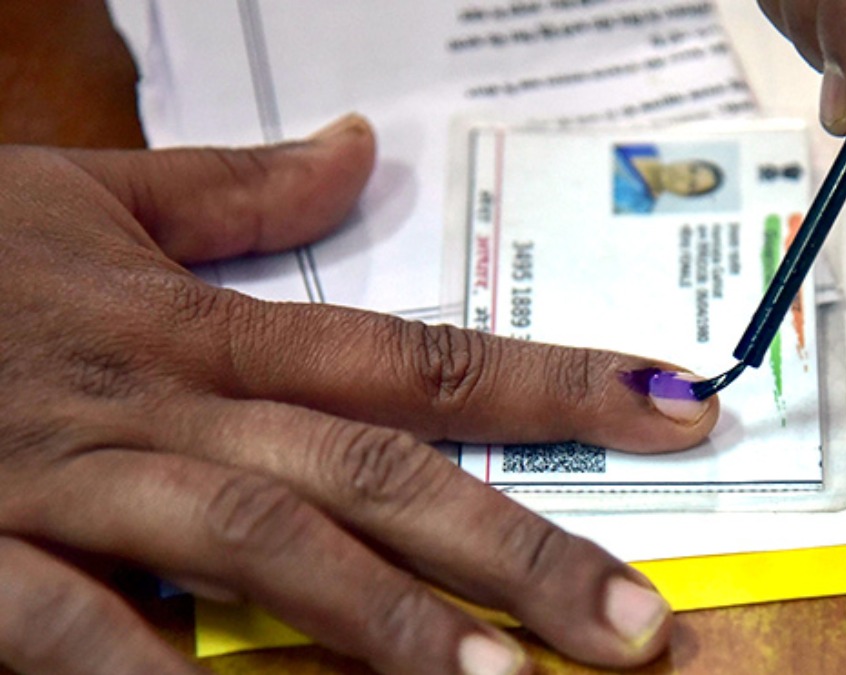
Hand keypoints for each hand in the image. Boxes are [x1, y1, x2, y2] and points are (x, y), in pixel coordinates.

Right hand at [0, 114, 717, 674]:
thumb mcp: (95, 199)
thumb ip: (240, 190)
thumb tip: (360, 151)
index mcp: (216, 328)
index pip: (430, 355)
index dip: (566, 383)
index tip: (680, 408)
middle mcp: (177, 403)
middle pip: (383, 470)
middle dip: (519, 549)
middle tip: (638, 627)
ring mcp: (81, 480)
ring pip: (263, 543)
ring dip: (386, 623)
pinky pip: (72, 624)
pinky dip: (148, 671)